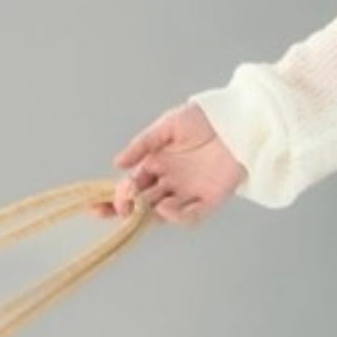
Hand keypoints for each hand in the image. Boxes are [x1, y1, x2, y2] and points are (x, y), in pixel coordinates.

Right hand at [91, 101, 246, 224]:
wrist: (236, 120)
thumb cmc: (203, 119)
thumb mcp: (168, 126)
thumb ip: (143, 144)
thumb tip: (117, 163)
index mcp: (157, 164)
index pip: (131, 186)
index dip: (116, 196)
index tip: (99, 203)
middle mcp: (170, 182)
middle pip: (142, 204)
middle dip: (124, 210)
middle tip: (113, 210)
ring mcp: (189, 192)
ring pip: (163, 212)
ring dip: (148, 214)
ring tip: (136, 207)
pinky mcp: (210, 199)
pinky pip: (191, 215)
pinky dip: (177, 216)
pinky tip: (164, 207)